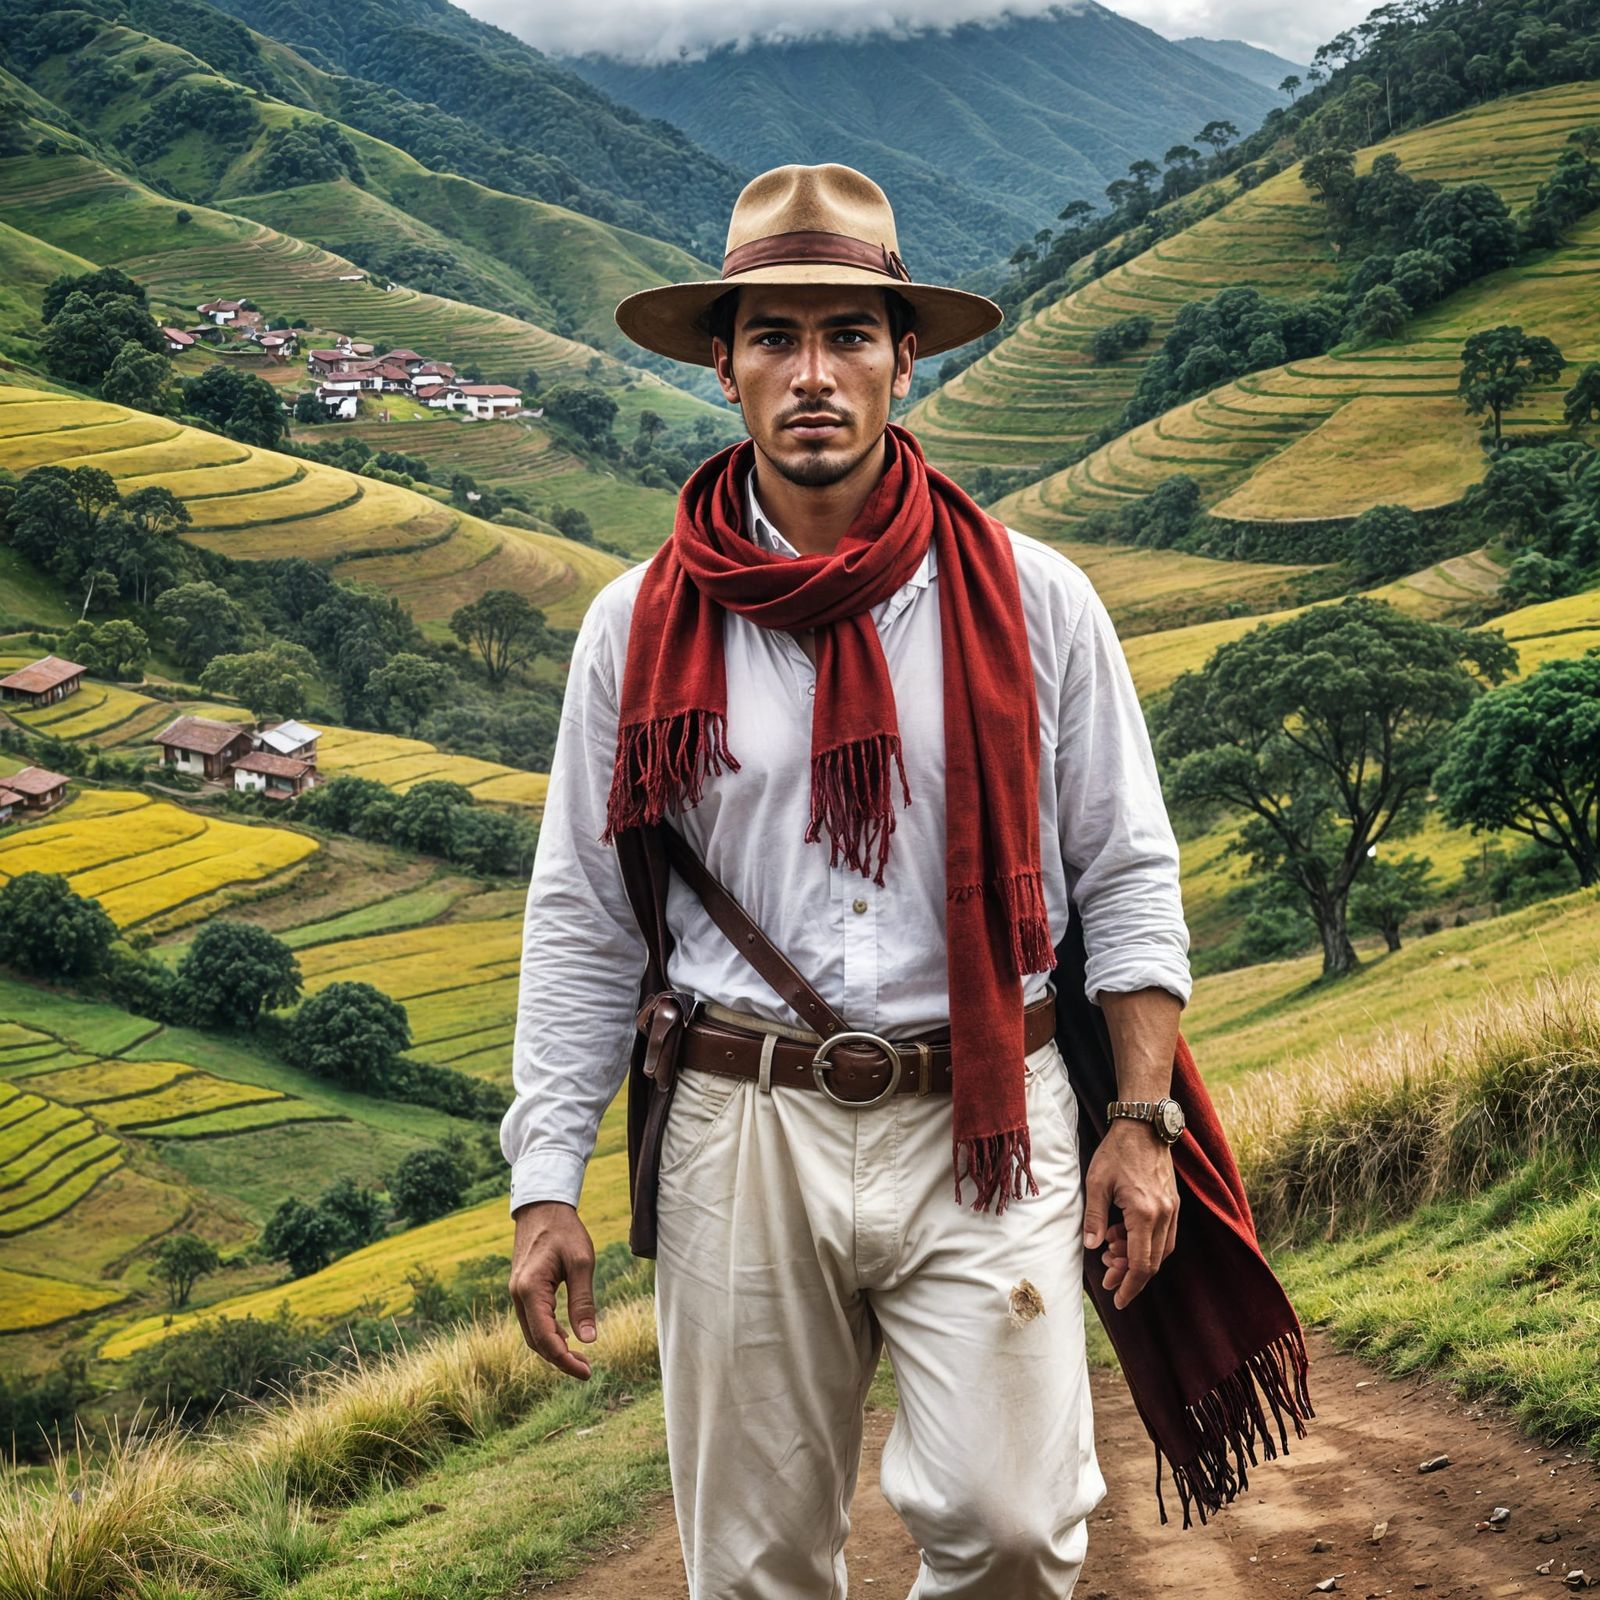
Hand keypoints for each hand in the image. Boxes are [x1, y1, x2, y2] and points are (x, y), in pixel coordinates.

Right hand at [509, 1200, 597, 1379]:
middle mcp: (517, 1295)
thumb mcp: (581, 1262)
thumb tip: (589, 1339)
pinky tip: (567, 1336)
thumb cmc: (564, 1230)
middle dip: (560, 1359)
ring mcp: (517, 1293)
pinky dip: (548, 1333)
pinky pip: (532, 1320)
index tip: (587, 1372)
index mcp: (530, 1290)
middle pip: (535, 1342)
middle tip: (587, 1369)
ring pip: (532, 1333)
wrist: (542, 1206)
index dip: (565, 1361)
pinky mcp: (522, 1289)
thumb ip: (583, 1302)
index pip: (546, 1338)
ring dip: (553, 1348)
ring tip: (579, 1357)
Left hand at [1082, 1120, 1178, 1310]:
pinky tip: (1124, 1233)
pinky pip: (1165, 1236)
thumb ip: (1094, 1218)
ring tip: (1111, 1249)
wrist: (1144, 1126)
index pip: (1141, 1264)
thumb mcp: (1097, 1183)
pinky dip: (1147, 1243)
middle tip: (1107, 1277)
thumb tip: (1091, 1247)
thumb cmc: (1117, 1151)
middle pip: (1153, 1262)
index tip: (1117, 1300)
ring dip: (1137, 1258)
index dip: (1129, 1286)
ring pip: (1161, 1251)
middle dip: (1130, 1275)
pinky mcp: (1174, 1203)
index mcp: (1145, 1213)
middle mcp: (1165, 1215)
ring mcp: (1173, 1209)